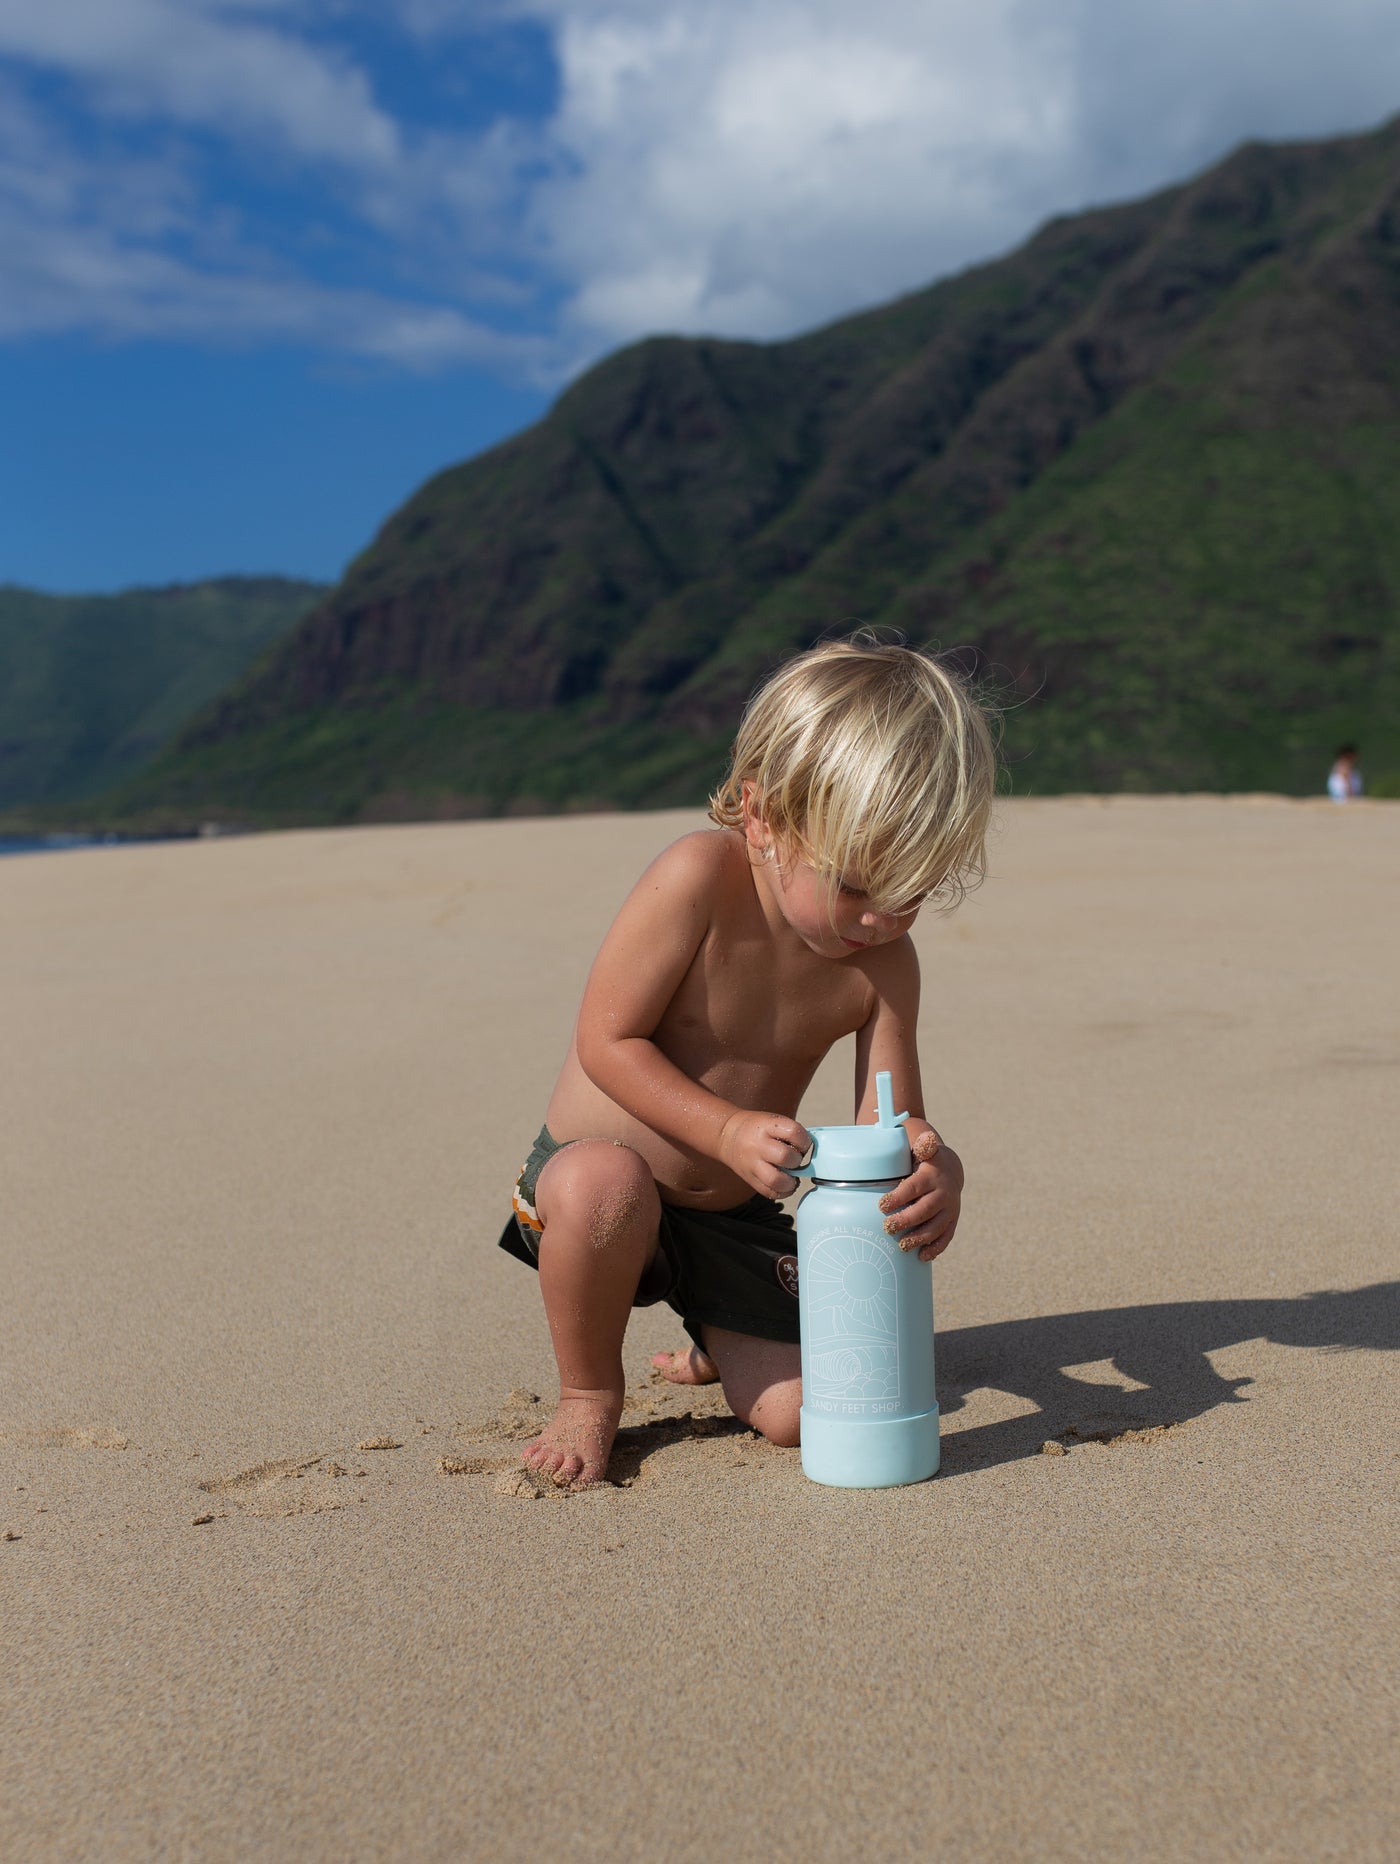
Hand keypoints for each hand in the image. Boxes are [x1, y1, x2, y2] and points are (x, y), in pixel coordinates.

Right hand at [718, 1110, 810, 1199]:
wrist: (727, 1135)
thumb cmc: (756, 1128)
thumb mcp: (772, 1121)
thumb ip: (791, 1134)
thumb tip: (811, 1153)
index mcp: (766, 1126)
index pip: (794, 1132)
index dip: (805, 1140)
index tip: (802, 1144)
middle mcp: (758, 1145)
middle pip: (785, 1157)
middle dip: (797, 1160)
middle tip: (795, 1160)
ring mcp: (752, 1164)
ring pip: (776, 1180)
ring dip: (790, 1181)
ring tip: (791, 1176)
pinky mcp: (750, 1179)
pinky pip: (770, 1193)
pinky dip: (782, 1192)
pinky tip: (785, 1184)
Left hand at [878, 1128, 962, 1260]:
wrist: (950, 1169)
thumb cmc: (925, 1161)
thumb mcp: (923, 1150)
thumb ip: (922, 1145)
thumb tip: (927, 1138)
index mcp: (931, 1176)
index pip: (914, 1188)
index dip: (898, 1197)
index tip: (881, 1205)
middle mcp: (944, 1194)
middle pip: (925, 1210)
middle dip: (906, 1220)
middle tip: (887, 1228)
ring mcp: (950, 1209)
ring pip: (936, 1227)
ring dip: (919, 1238)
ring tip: (902, 1246)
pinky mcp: (952, 1221)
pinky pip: (946, 1237)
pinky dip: (935, 1248)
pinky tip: (922, 1257)